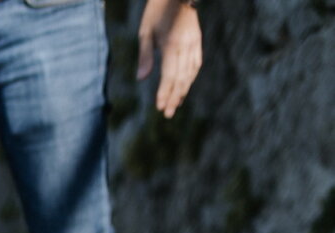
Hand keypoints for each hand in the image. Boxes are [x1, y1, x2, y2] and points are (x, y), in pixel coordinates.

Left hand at [137, 0, 201, 117]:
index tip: (160, 107)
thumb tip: (141, 79)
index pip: (169, 75)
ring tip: (176, 104)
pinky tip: (185, 87)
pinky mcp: (197, 41)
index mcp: (172, 45)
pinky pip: (196, 64)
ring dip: (183, 91)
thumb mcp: (146, 31)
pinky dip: (191, 78)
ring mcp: (194, 44)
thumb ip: (145, 56)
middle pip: (181, 78)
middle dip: (174, 97)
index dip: (165, 92)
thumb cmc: (156, 12)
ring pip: (190, 73)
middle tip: (168, 114)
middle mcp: (185, 46)